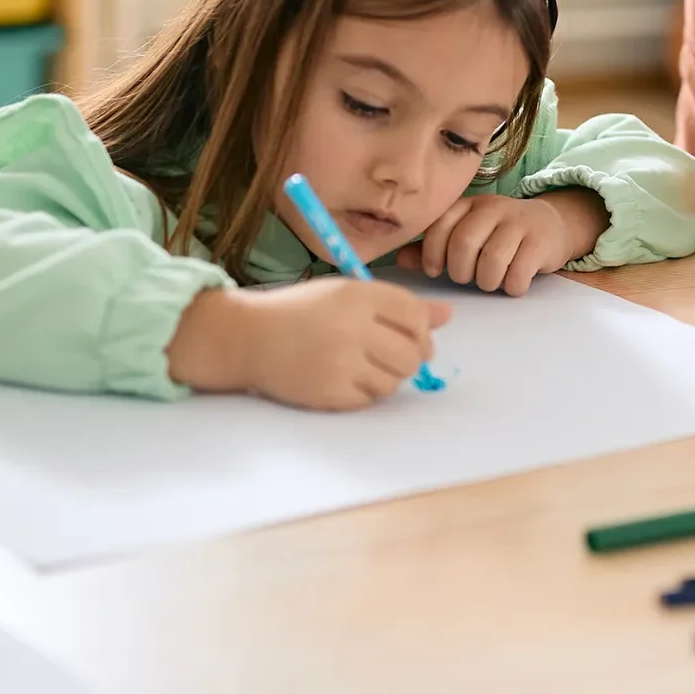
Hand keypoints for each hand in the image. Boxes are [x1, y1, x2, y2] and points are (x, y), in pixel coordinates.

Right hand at [168, 280, 448, 411]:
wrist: (247, 337)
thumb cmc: (300, 311)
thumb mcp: (347, 294)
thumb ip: (398, 305)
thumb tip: (447, 315)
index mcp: (358, 296)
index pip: (415, 316)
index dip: (421, 330)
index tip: (413, 337)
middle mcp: (352, 328)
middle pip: (412, 354)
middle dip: (410, 359)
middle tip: (390, 356)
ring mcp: (341, 362)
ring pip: (395, 380)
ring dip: (387, 377)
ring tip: (362, 365)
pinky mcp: (329, 392)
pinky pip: (369, 399)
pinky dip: (364, 393)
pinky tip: (344, 377)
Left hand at [397, 190, 602, 295]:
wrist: (551, 225)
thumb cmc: (500, 235)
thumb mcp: (468, 233)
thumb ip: (434, 247)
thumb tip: (400, 259)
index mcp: (469, 205)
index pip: (440, 224)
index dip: (431, 252)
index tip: (435, 270)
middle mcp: (493, 208)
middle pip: (464, 243)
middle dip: (460, 271)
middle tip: (466, 277)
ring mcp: (519, 222)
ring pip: (492, 259)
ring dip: (486, 281)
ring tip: (490, 282)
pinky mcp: (541, 241)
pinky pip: (519, 272)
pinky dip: (511, 286)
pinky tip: (512, 283)